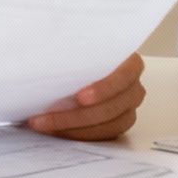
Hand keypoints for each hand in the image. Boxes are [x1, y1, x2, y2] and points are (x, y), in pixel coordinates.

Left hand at [27, 54, 145, 140]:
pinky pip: (103, 136)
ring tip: (46, 125)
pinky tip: (56, 130)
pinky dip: (79, 135)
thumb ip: (68, 46)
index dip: (104, 89)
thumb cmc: (79, 52)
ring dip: (75, 129)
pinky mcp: (117, 123)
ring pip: (110, 125)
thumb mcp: (75, 41)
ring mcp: (127, 107)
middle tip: (48, 119)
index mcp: (129, 62)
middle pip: (114, 107)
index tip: (80, 97)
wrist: (78, 66)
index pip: (124, 77)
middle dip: (78, 116)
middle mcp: (132, 87)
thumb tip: (45, 49)